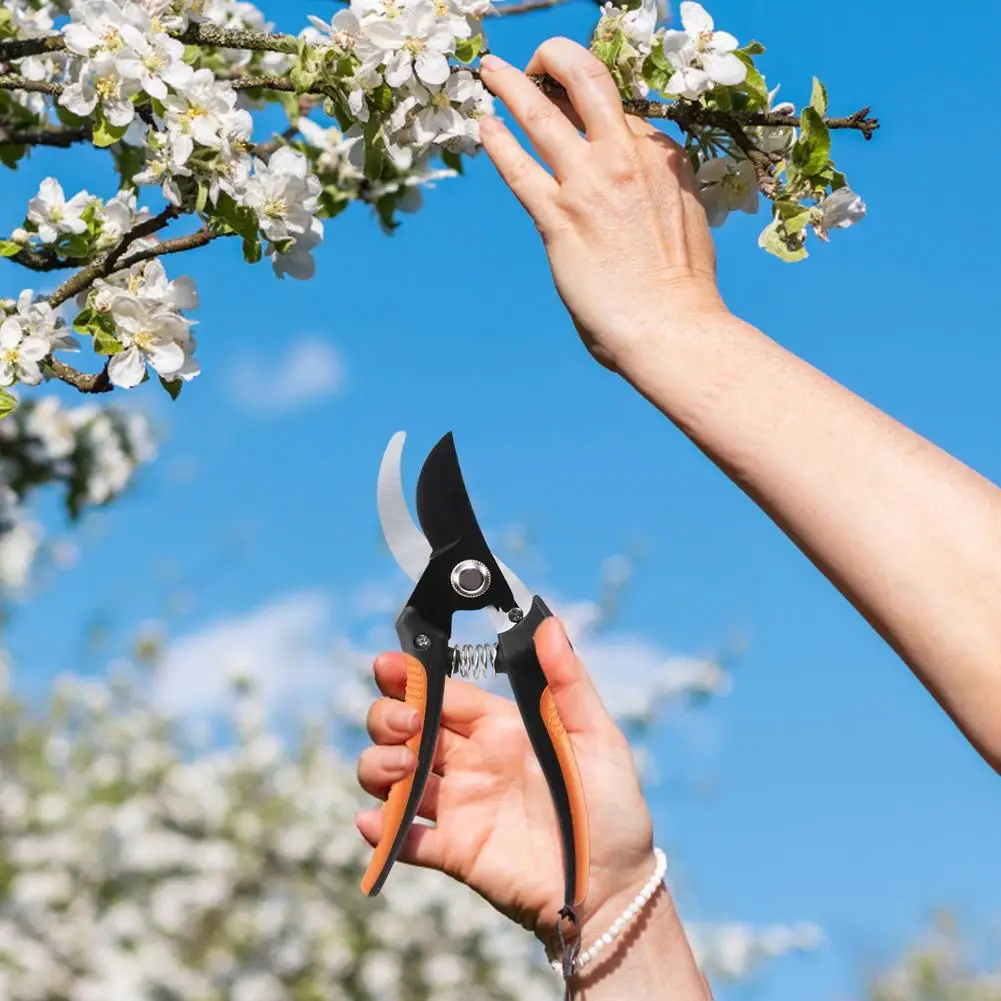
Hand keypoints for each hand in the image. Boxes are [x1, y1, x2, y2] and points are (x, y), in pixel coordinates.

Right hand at [355, 616, 656, 947]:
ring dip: (380, 766)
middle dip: (389, 717)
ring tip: (403, 769)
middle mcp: (471, 763)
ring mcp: (459, 807)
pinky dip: (383, 832)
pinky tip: (377, 822)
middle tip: (407, 725)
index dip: (412, 677)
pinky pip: (405, 840)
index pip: (443, 693)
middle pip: (406, 728)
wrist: (613, 887)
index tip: (388, 665)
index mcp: (499, 729)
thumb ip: (568, 682)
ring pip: (394, 777)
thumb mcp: (597, 737)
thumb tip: (549, 623)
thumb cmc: (613, 807)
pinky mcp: (454, 852)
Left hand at [477, 38, 730, 373]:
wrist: (673, 329)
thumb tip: (631, 186)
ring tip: (488, 70)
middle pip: (585, 78)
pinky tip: (483, 126)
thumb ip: (656, 189)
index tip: (568, 100)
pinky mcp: (558, 219)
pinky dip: (497, 142)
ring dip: (509, 85)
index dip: (589, 99)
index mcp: (662, 156)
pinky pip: (518, 168)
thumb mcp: (683, 219)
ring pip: (541, 114)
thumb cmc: (681, 289)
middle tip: (533, 62)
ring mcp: (589, 185)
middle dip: (553, 58)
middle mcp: (626, 157)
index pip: (617, 107)